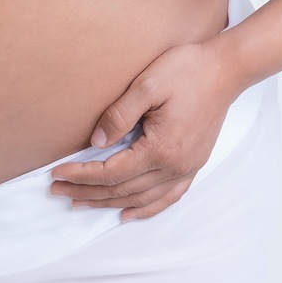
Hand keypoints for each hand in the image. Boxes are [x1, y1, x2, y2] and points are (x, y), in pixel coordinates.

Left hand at [48, 34, 245, 221]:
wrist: (226, 69)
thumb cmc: (188, 70)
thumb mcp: (147, 84)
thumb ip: (120, 114)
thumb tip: (96, 142)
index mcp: (161, 148)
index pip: (111, 172)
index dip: (81, 174)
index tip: (56, 172)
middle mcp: (174, 166)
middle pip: (122, 190)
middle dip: (87, 191)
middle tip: (57, 190)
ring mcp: (186, 169)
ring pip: (141, 199)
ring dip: (109, 203)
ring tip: (81, 202)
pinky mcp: (194, 164)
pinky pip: (167, 197)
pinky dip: (146, 209)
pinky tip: (129, 213)